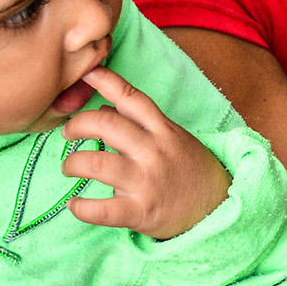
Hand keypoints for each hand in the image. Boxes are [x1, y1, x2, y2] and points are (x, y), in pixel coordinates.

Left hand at [65, 67, 232, 236]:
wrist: (218, 208)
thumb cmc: (191, 170)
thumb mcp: (173, 138)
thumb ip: (140, 123)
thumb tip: (105, 106)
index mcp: (162, 130)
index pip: (132, 98)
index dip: (107, 81)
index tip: (86, 74)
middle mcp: (154, 151)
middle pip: (107, 125)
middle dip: (78, 124)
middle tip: (68, 132)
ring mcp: (147, 181)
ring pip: (97, 164)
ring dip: (73, 163)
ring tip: (69, 167)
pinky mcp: (141, 212)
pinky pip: (103, 210)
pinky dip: (82, 208)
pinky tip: (74, 205)